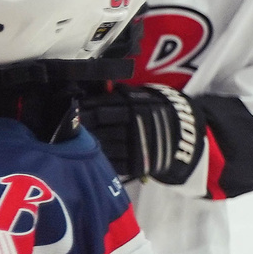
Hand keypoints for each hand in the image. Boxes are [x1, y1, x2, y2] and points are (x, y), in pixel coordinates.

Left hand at [80, 86, 203, 184]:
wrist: (186, 133)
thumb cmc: (156, 110)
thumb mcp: (141, 97)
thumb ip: (118, 94)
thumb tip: (91, 88)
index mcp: (135, 109)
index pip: (101, 110)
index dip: (83, 111)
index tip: (70, 110)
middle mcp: (135, 128)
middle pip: (100, 128)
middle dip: (82, 127)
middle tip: (66, 126)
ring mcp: (138, 148)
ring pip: (105, 146)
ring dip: (87, 144)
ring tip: (74, 140)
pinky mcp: (140, 165)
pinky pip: (115, 164)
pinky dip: (101, 159)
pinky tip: (89, 155)